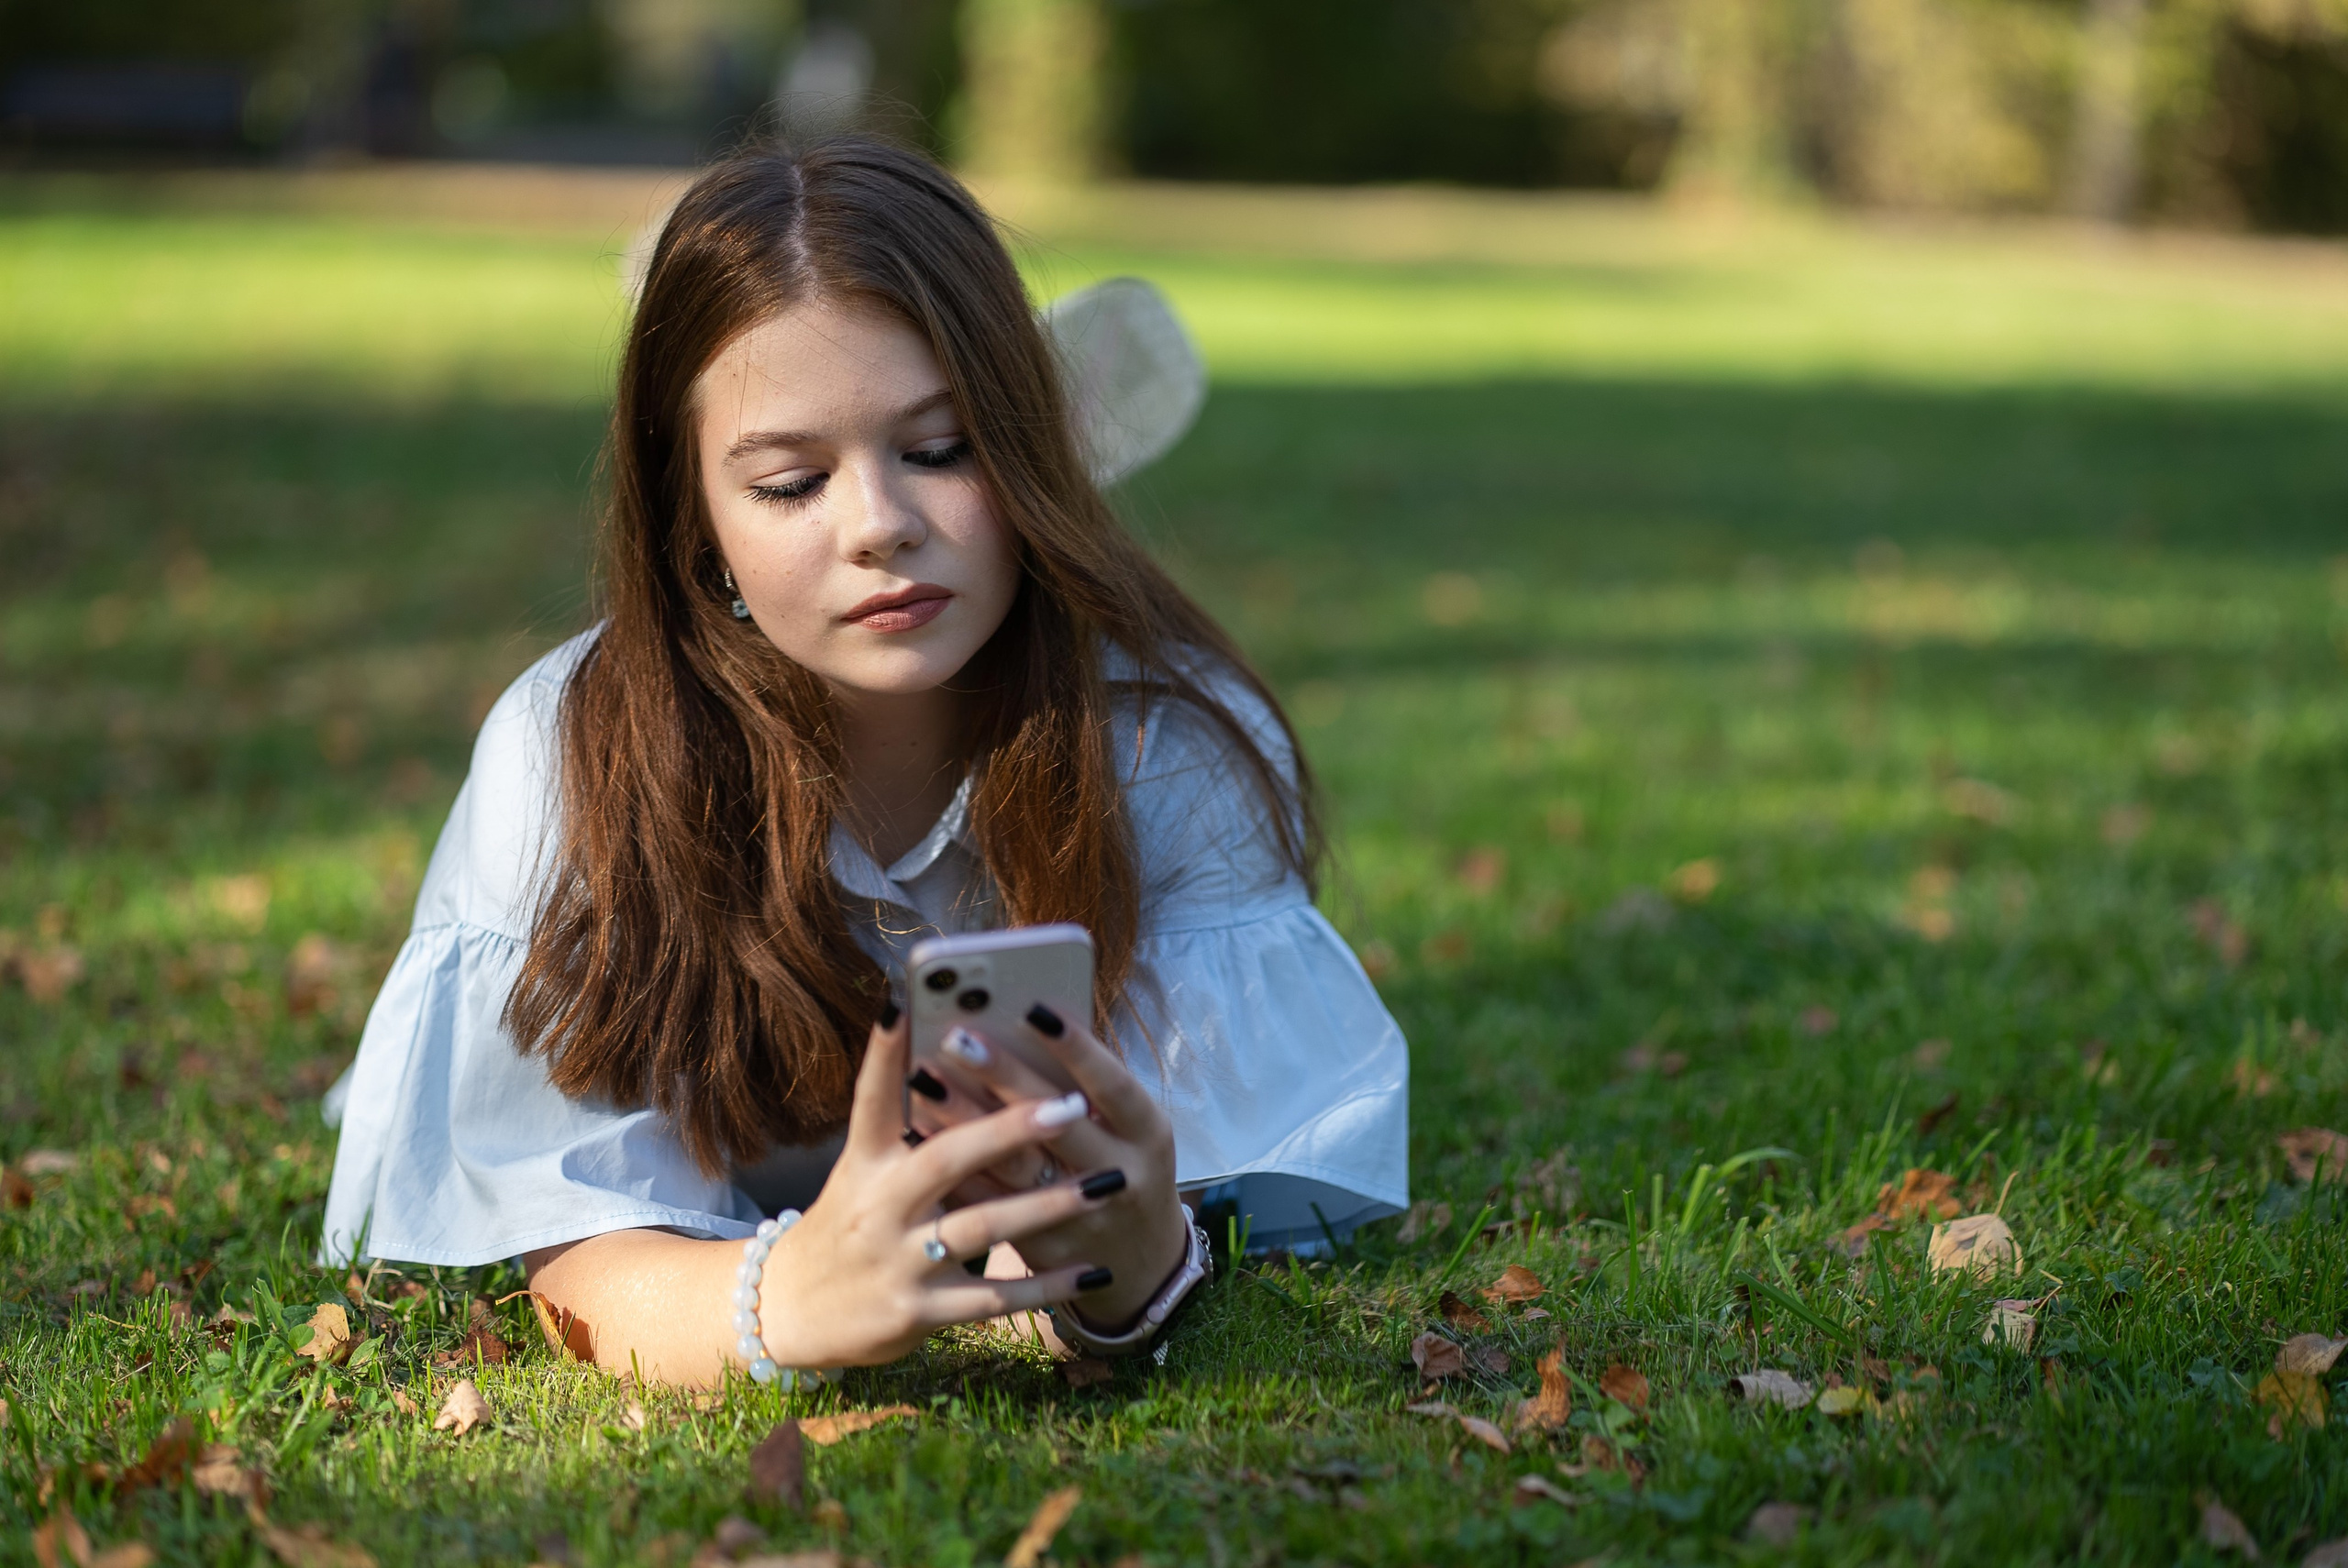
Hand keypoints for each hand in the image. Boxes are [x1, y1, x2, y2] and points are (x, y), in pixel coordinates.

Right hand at [754, 1009, 1121, 1366]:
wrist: (791, 1312)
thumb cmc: (847, 1223)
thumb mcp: (862, 1170)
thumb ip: (911, 1128)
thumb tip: (966, 1065)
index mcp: (865, 1162)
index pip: (873, 1098)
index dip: (885, 1052)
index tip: (903, 1000)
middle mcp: (879, 1206)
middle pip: (946, 1158)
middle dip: (1009, 1129)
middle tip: (1070, 1105)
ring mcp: (897, 1260)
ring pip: (981, 1227)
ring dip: (1048, 1206)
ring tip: (1107, 1184)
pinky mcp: (917, 1311)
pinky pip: (992, 1299)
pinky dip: (1045, 1287)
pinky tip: (1092, 1273)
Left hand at [909, 1002, 1188, 1333]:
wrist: (1140, 1263)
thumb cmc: (1125, 1163)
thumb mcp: (1129, 1126)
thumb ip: (1086, 1083)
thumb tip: (1023, 1019)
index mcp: (1147, 1134)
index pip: (1113, 1086)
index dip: (1077, 1049)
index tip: (1033, 1008)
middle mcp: (1121, 1176)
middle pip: (1057, 1126)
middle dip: (1005, 1077)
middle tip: (957, 1035)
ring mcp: (1081, 1219)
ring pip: (1016, 1169)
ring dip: (966, 1122)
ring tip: (923, 1078)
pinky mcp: (1043, 1248)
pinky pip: (991, 1205)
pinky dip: (954, 1167)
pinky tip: (917, 1133)